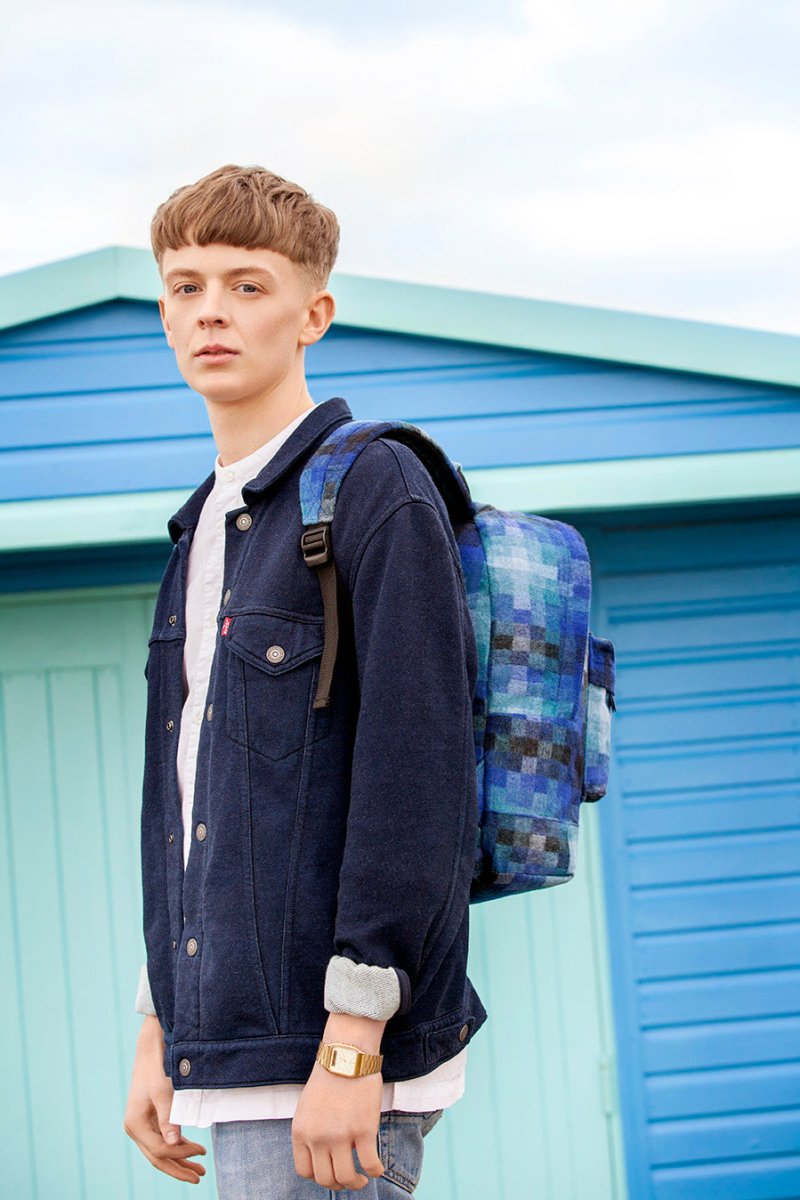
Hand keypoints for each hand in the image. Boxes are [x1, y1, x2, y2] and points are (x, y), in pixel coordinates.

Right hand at [123, 1014, 207, 1184]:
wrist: (151, 1046)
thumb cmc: (157, 1066)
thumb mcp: (163, 1092)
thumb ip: (169, 1119)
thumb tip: (175, 1145)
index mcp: (135, 1124)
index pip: (160, 1150)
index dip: (181, 1156)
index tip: (202, 1153)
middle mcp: (135, 1128)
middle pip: (157, 1157)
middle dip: (178, 1168)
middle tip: (199, 1177)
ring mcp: (141, 1124)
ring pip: (160, 1151)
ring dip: (179, 1161)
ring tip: (198, 1170)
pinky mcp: (149, 1118)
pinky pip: (162, 1139)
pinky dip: (176, 1147)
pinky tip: (190, 1149)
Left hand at [292, 1059, 384, 1190]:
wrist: (347, 1054)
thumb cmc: (330, 1076)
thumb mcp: (308, 1107)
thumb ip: (311, 1131)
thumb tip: (322, 1154)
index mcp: (301, 1132)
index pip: (304, 1171)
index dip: (319, 1176)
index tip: (330, 1172)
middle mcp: (317, 1138)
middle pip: (325, 1179)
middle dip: (338, 1184)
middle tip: (350, 1178)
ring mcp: (340, 1136)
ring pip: (346, 1177)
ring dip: (356, 1183)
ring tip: (363, 1178)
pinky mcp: (363, 1131)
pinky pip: (370, 1164)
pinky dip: (375, 1171)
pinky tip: (378, 1168)